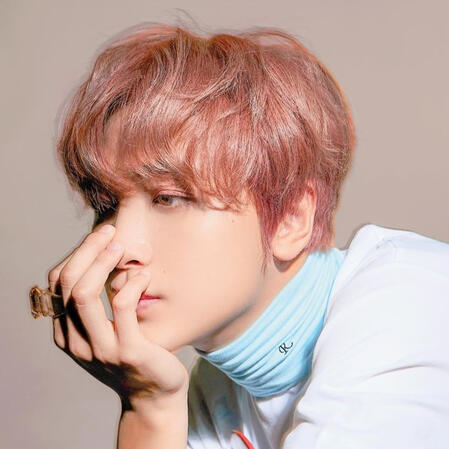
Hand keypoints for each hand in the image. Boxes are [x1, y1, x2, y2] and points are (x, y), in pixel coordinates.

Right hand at [48, 224, 189, 409]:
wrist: (154, 395)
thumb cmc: (133, 354)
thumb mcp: (105, 331)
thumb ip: (94, 306)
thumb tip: (97, 260)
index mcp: (67, 334)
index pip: (57, 283)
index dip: (77, 254)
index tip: (99, 236)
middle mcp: (76, 342)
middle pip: (67, 283)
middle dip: (87, 250)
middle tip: (110, 232)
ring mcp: (100, 349)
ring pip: (85, 293)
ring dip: (103, 261)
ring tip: (122, 247)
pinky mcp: (128, 351)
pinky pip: (122, 305)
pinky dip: (132, 282)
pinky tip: (143, 276)